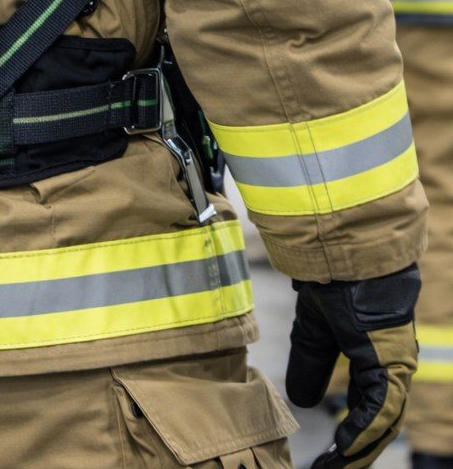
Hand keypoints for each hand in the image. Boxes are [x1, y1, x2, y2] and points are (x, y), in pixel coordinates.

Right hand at [286, 265, 419, 468]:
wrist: (342, 250)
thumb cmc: (331, 279)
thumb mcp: (313, 330)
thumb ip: (311, 363)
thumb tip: (301, 401)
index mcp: (375, 357)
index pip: (368, 408)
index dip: (351, 435)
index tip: (329, 458)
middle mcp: (391, 365)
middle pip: (378, 422)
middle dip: (356, 452)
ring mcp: (394, 365)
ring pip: (383, 421)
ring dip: (359, 450)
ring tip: (336, 468)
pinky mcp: (390, 361)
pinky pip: (381, 407)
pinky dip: (363, 431)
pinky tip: (345, 448)